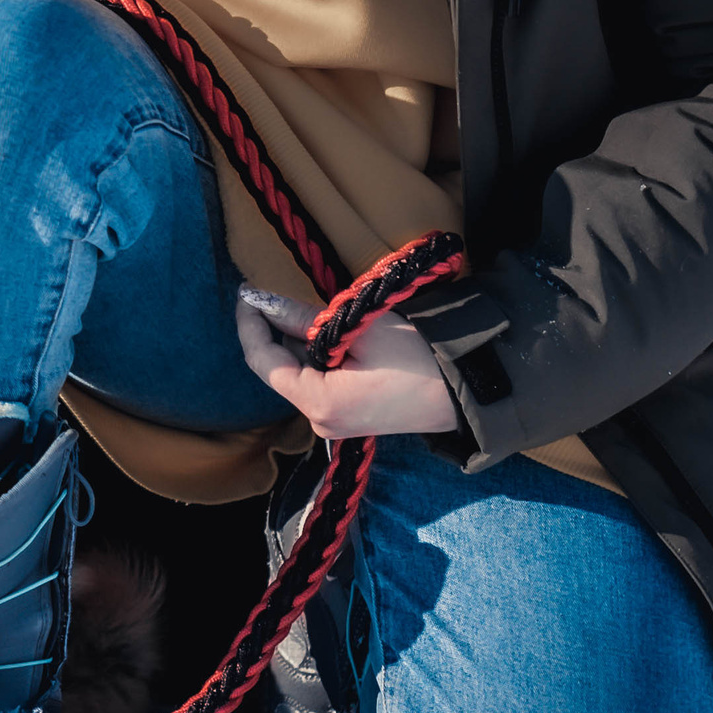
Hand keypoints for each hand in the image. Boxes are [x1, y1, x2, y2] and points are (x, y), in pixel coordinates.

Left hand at [236, 287, 458, 438]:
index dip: (250, 323)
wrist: (466, 389)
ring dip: (297, 339)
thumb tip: (263, 302)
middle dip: (274, 329)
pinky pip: (317, 379)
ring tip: (306, 308)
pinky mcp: (347, 415)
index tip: (246, 292)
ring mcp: (333, 422)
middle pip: (279, 367)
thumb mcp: (355, 327)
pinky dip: (316, 353)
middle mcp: (319, 420)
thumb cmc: (417, 356)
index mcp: (318, 403)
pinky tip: (328, 330)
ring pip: (298, 371)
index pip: (263, 361)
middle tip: (272, 291)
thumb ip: (303, 318)